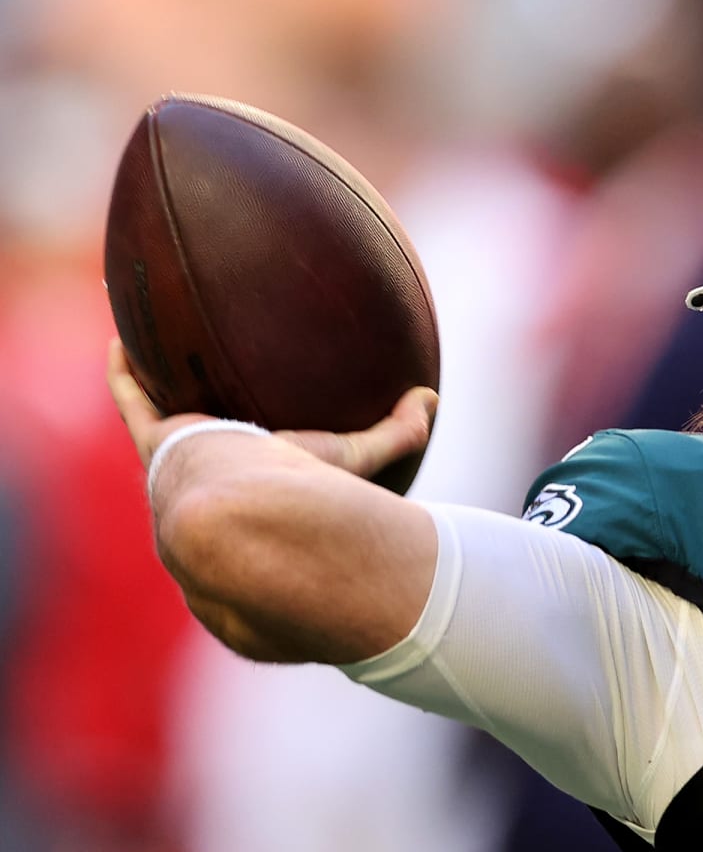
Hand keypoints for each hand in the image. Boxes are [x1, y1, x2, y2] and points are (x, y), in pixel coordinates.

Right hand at [107, 339, 436, 481]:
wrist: (236, 511)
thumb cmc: (297, 490)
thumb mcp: (353, 455)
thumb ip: (397, 434)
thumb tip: (432, 399)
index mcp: (264, 485)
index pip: (269, 470)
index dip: (273, 457)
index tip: (276, 436)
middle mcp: (220, 476)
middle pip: (216, 447)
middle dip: (214, 423)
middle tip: (217, 387)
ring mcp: (182, 459)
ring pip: (170, 419)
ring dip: (166, 390)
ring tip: (163, 358)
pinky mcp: (156, 441)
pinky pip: (133, 402)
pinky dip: (125, 373)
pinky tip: (122, 340)